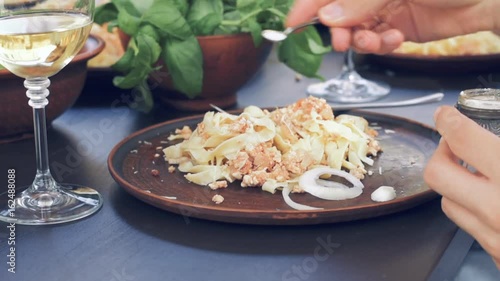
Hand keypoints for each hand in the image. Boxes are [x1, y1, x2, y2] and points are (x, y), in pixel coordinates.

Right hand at [287, 0, 497, 53]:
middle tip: (343, 40)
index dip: (307, 5)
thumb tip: (328, 16)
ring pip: (356, 30)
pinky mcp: (397, 27)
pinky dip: (381, 44)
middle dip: (339, 29)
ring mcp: (384, 8)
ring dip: (361, 40)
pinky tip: (395, 38)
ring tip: (377, 40)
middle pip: (339, 12)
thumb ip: (362, 1)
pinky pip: (376, 40)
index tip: (291, 23)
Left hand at [424, 106, 499, 267]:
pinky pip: (469, 226)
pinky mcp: (496, 256)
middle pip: (436, 173)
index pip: (464, 139)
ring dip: (454, 183)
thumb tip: (489, 134)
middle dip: (441, 153)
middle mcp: (497, 209)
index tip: (445, 115)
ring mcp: (494, 238)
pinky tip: (490, 201)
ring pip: (447, 203)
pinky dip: (472, 209)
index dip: (449, 121)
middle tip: (456, 144)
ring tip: (475, 172)